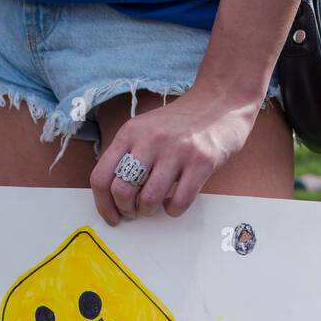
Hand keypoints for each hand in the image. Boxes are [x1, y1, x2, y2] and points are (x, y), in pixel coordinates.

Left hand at [90, 83, 259, 224]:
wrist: (219, 104)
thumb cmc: (179, 124)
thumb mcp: (145, 130)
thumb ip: (128, 155)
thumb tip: (114, 194)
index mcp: (130, 133)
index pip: (101, 176)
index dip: (103, 204)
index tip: (112, 216)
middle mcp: (150, 140)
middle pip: (122, 190)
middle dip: (126, 210)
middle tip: (134, 212)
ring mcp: (176, 151)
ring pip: (149, 199)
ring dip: (149, 211)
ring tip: (154, 207)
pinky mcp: (201, 163)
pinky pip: (179, 201)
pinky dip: (173, 210)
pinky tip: (174, 203)